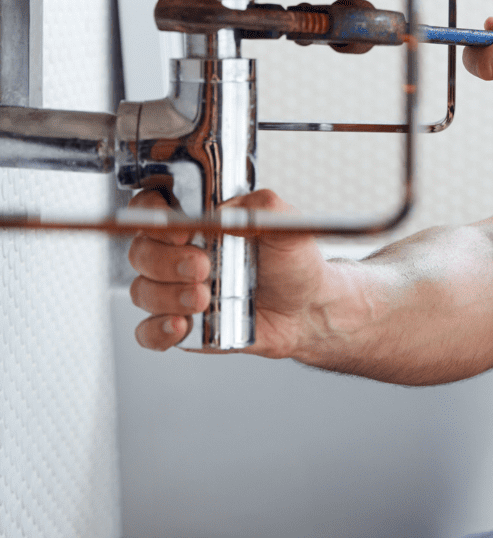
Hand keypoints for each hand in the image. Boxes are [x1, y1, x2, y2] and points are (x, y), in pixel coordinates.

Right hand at [127, 188, 334, 357]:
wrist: (307, 309)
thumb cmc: (293, 263)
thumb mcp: (286, 225)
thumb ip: (263, 206)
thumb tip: (227, 211)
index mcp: (199, 222)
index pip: (151, 207)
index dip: (151, 214)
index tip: (180, 230)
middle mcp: (181, 253)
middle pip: (141, 251)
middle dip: (165, 261)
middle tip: (202, 267)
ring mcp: (177, 290)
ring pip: (142, 291)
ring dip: (167, 296)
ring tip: (204, 298)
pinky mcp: (182, 325)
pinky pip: (147, 331)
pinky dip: (157, 329)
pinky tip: (182, 325)